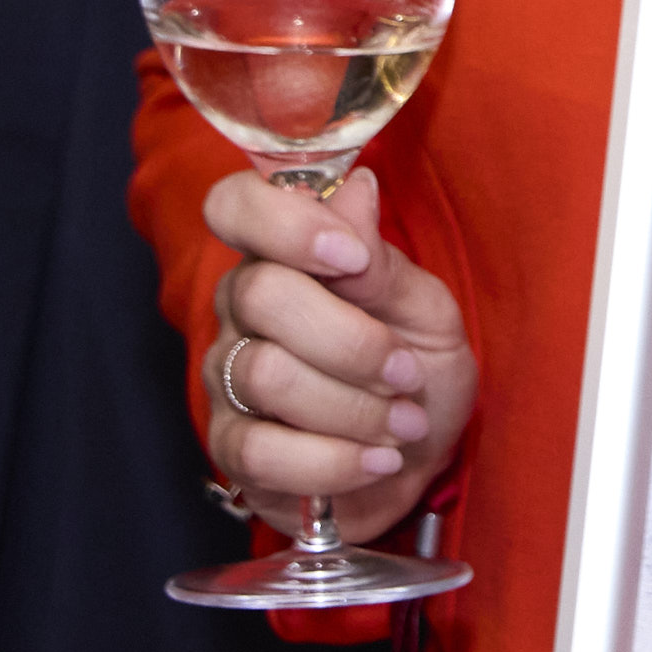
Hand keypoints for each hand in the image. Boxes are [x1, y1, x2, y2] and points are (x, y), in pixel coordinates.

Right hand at [199, 164, 474, 544]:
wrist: (418, 458)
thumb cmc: (416, 370)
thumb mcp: (424, 310)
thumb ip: (382, 261)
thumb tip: (357, 189)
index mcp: (282, 256)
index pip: (234, 205)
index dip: (285, 223)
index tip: (352, 257)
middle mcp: (239, 308)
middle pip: (262, 295)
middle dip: (353, 341)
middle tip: (407, 372)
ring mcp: (227, 379)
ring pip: (266, 375)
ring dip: (355, 408)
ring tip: (404, 423)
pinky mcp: (231, 450)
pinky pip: (262, 452)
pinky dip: (335, 462)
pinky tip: (376, 461)